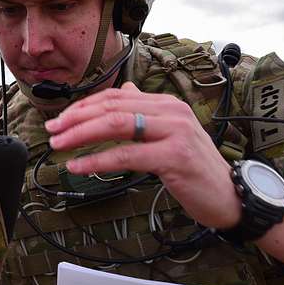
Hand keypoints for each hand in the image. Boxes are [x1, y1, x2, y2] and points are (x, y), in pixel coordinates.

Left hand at [44, 82, 240, 230]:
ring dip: (81, 135)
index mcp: (166, 104)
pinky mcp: (174, 156)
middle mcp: (171, 112)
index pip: (116, 96)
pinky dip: (97, 161)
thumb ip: (146, 112)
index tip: (60, 120)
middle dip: (76, 119)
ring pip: (116, 125)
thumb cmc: (196, 168)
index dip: (83, 107)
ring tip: (58, 146)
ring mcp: (175, 132)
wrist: (231, 195)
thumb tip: (126, 88)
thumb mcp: (171, 133)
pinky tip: (78, 167)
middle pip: (112, 107)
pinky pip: (126, 155)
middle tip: (52, 132)